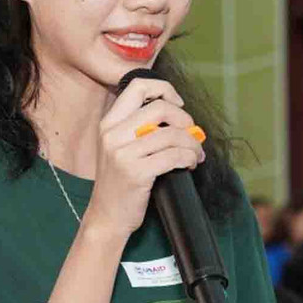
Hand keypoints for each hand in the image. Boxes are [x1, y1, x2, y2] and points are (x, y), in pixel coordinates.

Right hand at [85, 78, 205, 238]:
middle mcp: (112, 134)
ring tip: (196, 154)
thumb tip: (179, 114)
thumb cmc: (119, 182)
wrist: (106, 217)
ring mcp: (122, 154)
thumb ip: (139, 128)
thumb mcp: (119, 148)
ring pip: (171, 135)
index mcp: (109, 123)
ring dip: (192, 144)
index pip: (137, 86)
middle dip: (184, 120)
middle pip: (159, 108)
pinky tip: (190, 164)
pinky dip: (189, 158)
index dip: (164, 89)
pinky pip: (173, 156)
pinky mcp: (135, 173)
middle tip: (192, 134)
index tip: (178, 104)